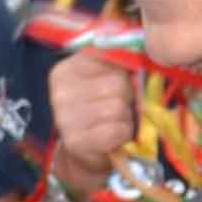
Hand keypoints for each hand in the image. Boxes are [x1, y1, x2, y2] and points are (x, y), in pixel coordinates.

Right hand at [48, 51, 137, 197]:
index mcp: (65, 70)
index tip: (117, 85)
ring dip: (126, 118)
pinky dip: (123, 134)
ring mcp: (65, 118)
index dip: (124, 73)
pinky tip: (114, 137)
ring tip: (115, 123)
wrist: (87, 154)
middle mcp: (60, 92)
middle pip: (117, 83)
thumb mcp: (104, 79)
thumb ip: (117, 61)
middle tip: (118, 109)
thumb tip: (141, 47)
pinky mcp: (76, 141)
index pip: (109, 58)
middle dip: (127, 98)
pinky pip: (117, 130)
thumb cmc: (100, 110)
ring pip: (118, 107)